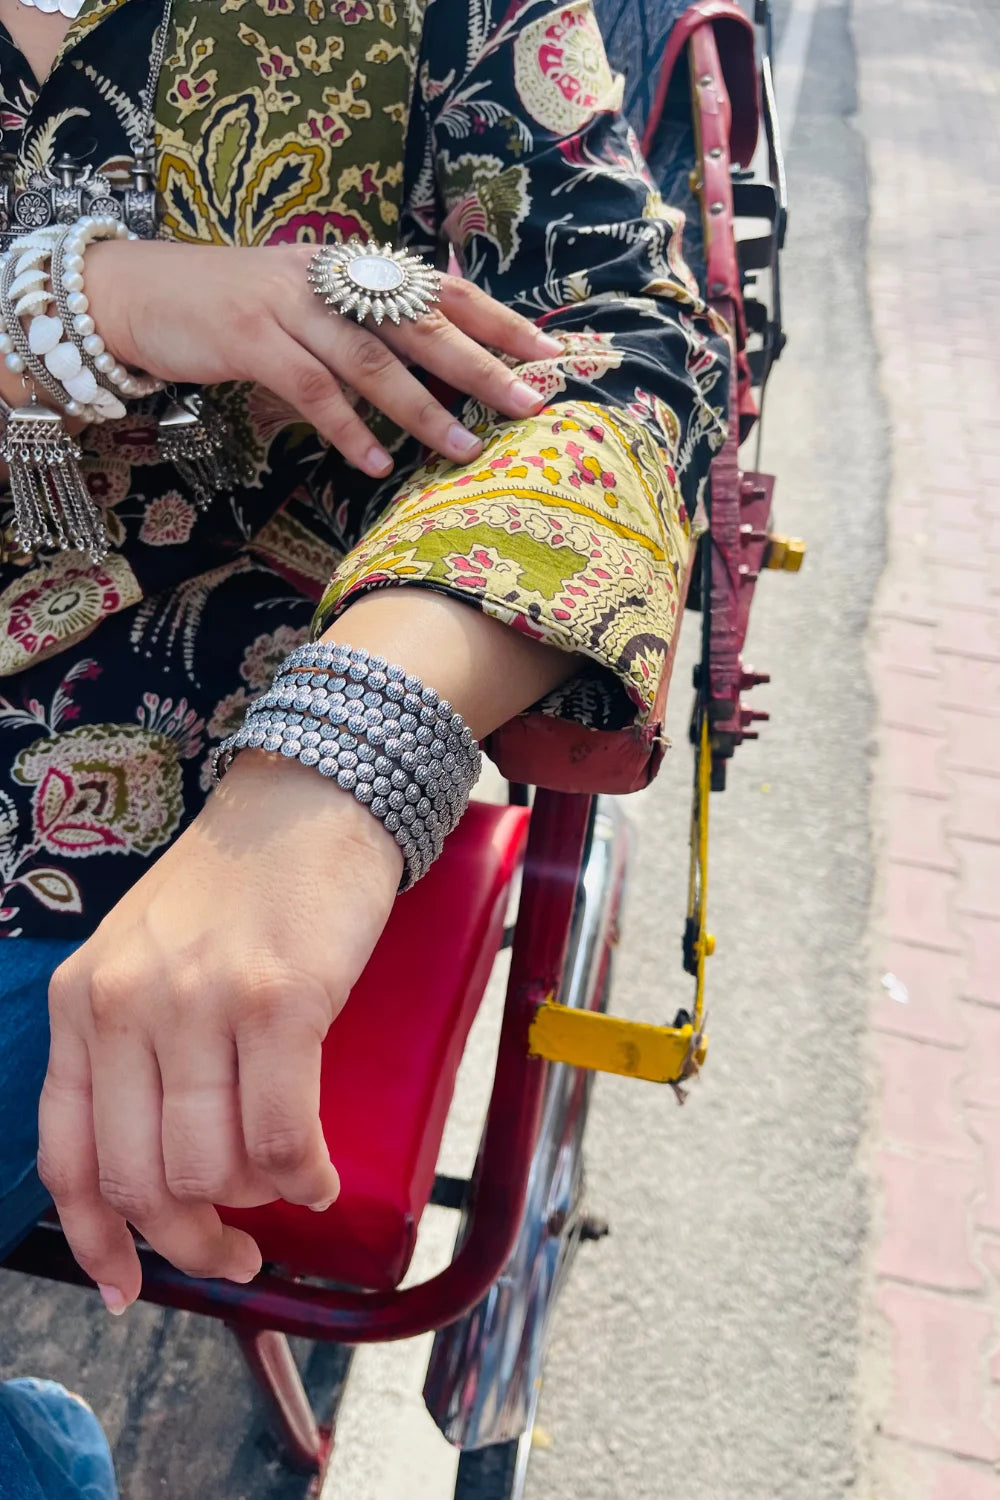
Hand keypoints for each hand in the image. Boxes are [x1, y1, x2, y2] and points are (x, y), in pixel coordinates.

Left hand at [37, 753, 402, 1307]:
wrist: (308, 798)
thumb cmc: (236, 887)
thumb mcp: (147, 959)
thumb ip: (134, 1050)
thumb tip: (168, 1170)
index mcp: (81, 1002)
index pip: (67, 1156)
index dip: (96, 1242)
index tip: (127, 1285)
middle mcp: (125, 1005)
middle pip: (141, 1181)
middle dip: (193, 1243)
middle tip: (237, 1252)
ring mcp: (200, 1001)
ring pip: (212, 1168)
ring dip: (256, 1207)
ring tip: (287, 1189)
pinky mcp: (280, 999)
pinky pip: (281, 1135)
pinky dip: (303, 1178)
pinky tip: (320, 1177)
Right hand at [84, 241, 559, 475]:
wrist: (137, 292)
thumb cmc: (232, 310)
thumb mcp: (308, 308)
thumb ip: (363, 330)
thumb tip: (431, 371)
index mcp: (353, 269)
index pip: (441, 289)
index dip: (497, 318)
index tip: (548, 352)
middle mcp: (331, 279)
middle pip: (421, 322)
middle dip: (482, 364)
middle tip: (530, 402)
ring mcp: (290, 306)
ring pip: (371, 359)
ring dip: (423, 409)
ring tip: (464, 449)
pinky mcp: (249, 337)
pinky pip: (310, 388)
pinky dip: (346, 429)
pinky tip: (375, 463)